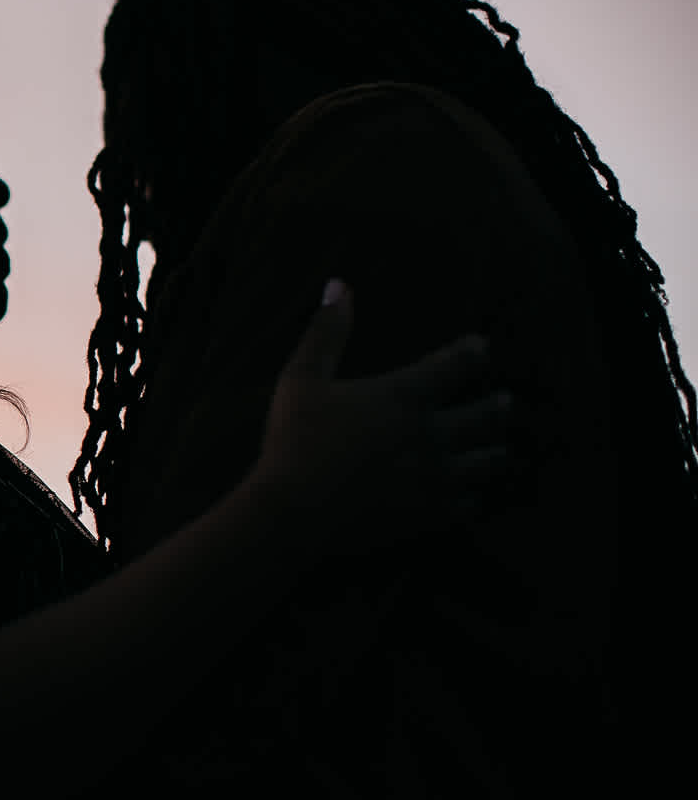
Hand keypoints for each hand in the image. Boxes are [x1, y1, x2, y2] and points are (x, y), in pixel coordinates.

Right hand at [256, 279, 519, 545]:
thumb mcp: (301, 378)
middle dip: (498, 407)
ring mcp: (434, 478)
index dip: (472, 352)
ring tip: (499, 450)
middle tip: (506, 403)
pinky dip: (469, 497)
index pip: (455, 365)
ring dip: (493, 452)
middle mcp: (430, 434)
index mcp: (403, 396)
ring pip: (485, 462)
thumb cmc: (293, 441)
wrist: (293, 513)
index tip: (481, 347)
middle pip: (485, 416)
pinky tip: (466, 496)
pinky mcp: (428, 514)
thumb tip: (338, 285)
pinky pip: (466, 504)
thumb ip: (326, 331)